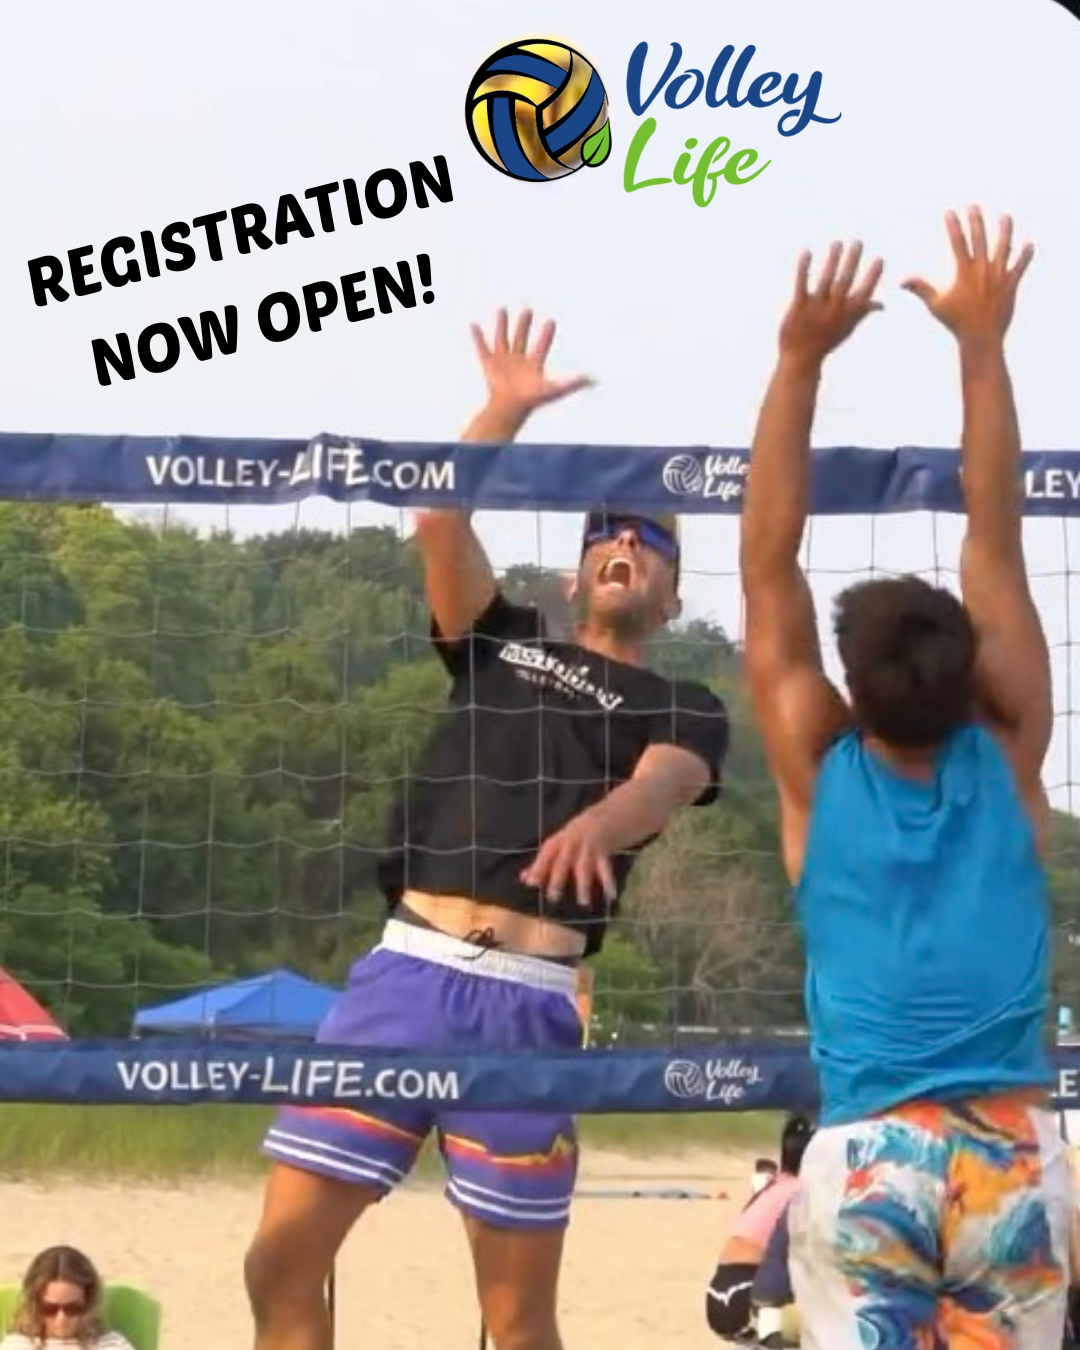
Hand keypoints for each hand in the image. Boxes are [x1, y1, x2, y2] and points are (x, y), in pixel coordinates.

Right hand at [470, 308, 591, 417]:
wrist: (510, 406)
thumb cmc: (531, 399)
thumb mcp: (555, 389)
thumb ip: (573, 383)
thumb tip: (593, 380)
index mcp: (533, 365)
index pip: (541, 346)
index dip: (546, 334)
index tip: (551, 322)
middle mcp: (518, 360)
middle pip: (521, 338)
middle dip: (524, 324)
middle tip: (528, 311)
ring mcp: (503, 361)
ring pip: (502, 338)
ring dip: (502, 325)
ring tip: (502, 309)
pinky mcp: (488, 364)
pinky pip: (481, 347)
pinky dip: (477, 337)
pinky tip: (473, 325)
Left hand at [520, 811, 616, 908]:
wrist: (609, 814)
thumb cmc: (580, 834)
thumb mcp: (561, 842)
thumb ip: (544, 862)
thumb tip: (525, 879)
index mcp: (561, 840)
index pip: (546, 853)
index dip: (538, 867)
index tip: (530, 883)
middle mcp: (573, 842)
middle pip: (563, 861)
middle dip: (558, 879)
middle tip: (554, 898)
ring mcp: (589, 847)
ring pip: (584, 867)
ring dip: (584, 885)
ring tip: (583, 902)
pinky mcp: (605, 851)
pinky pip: (606, 868)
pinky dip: (609, 882)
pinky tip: (611, 896)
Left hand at [778, 242, 883, 366]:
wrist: (801, 359)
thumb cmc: (826, 342)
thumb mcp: (847, 328)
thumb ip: (863, 312)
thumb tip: (882, 305)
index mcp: (848, 315)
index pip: (865, 292)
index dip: (873, 276)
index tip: (879, 259)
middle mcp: (834, 310)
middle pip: (846, 281)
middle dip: (853, 261)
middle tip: (858, 242)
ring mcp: (816, 308)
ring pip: (826, 280)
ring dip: (833, 260)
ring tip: (838, 243)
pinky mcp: (798, 307)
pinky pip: (801, 284)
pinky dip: (804, 267)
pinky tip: (807, 252)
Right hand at [902, 208, 1032, 344]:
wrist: (981, 337)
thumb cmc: (957, 323)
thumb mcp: (936, 305)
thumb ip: (920, 289)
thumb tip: (901, 281)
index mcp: (964, 272)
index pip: (957, 242)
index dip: (953, 225)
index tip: (950, 212)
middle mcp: (983, 269)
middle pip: (980, 238)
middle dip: (976, 220)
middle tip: (974, 206)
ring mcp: (999, 275)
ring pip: (1004, 246)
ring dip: (1005, 229)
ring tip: (1005, 216)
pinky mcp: (1011, 284)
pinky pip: (1020, 266)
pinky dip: (1025, 255)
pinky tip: (1029, 245)